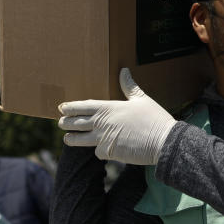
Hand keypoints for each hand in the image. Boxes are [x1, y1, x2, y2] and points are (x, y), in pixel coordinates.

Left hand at [58, 68, 175, 164]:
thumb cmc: (154, 118)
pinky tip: (102, 150)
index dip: (70, 107)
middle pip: (75, 123)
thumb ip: (129, 86)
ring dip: (71, 139)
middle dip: (66, 123)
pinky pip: (97, 152)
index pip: (82, 106)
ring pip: (78, 140)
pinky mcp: (108, 152)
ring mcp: (103, 138)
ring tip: (67, 138)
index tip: (61, 108)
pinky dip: (99, 151)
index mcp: (108, 108)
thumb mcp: (141, 99)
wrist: (163, 141)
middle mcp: (102, 123)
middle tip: (61, 123)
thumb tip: (124, 71)